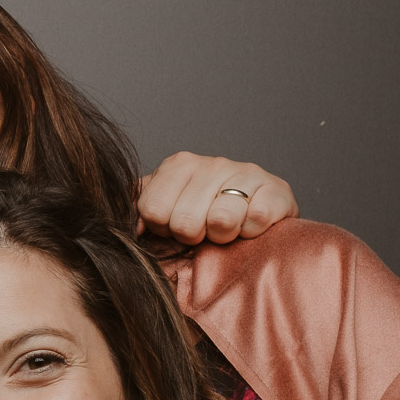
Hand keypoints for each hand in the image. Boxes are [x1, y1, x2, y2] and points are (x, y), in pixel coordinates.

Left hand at [137, 153, 296, 244]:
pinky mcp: (277, 189)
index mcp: (178, 165)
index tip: (173, 227)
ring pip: (221, 221)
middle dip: (193, 237)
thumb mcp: (164, 208)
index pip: (153, 211)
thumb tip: (122, 227)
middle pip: (185, 222)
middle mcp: (212, 162)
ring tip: (226, 229)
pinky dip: (251, 232)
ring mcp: (246, 172)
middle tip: (204, 231)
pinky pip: (257, 220)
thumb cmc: (202, 215)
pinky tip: (249, 226)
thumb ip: (137, 212)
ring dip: (223, 236)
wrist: (256, 213)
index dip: (163, 229)